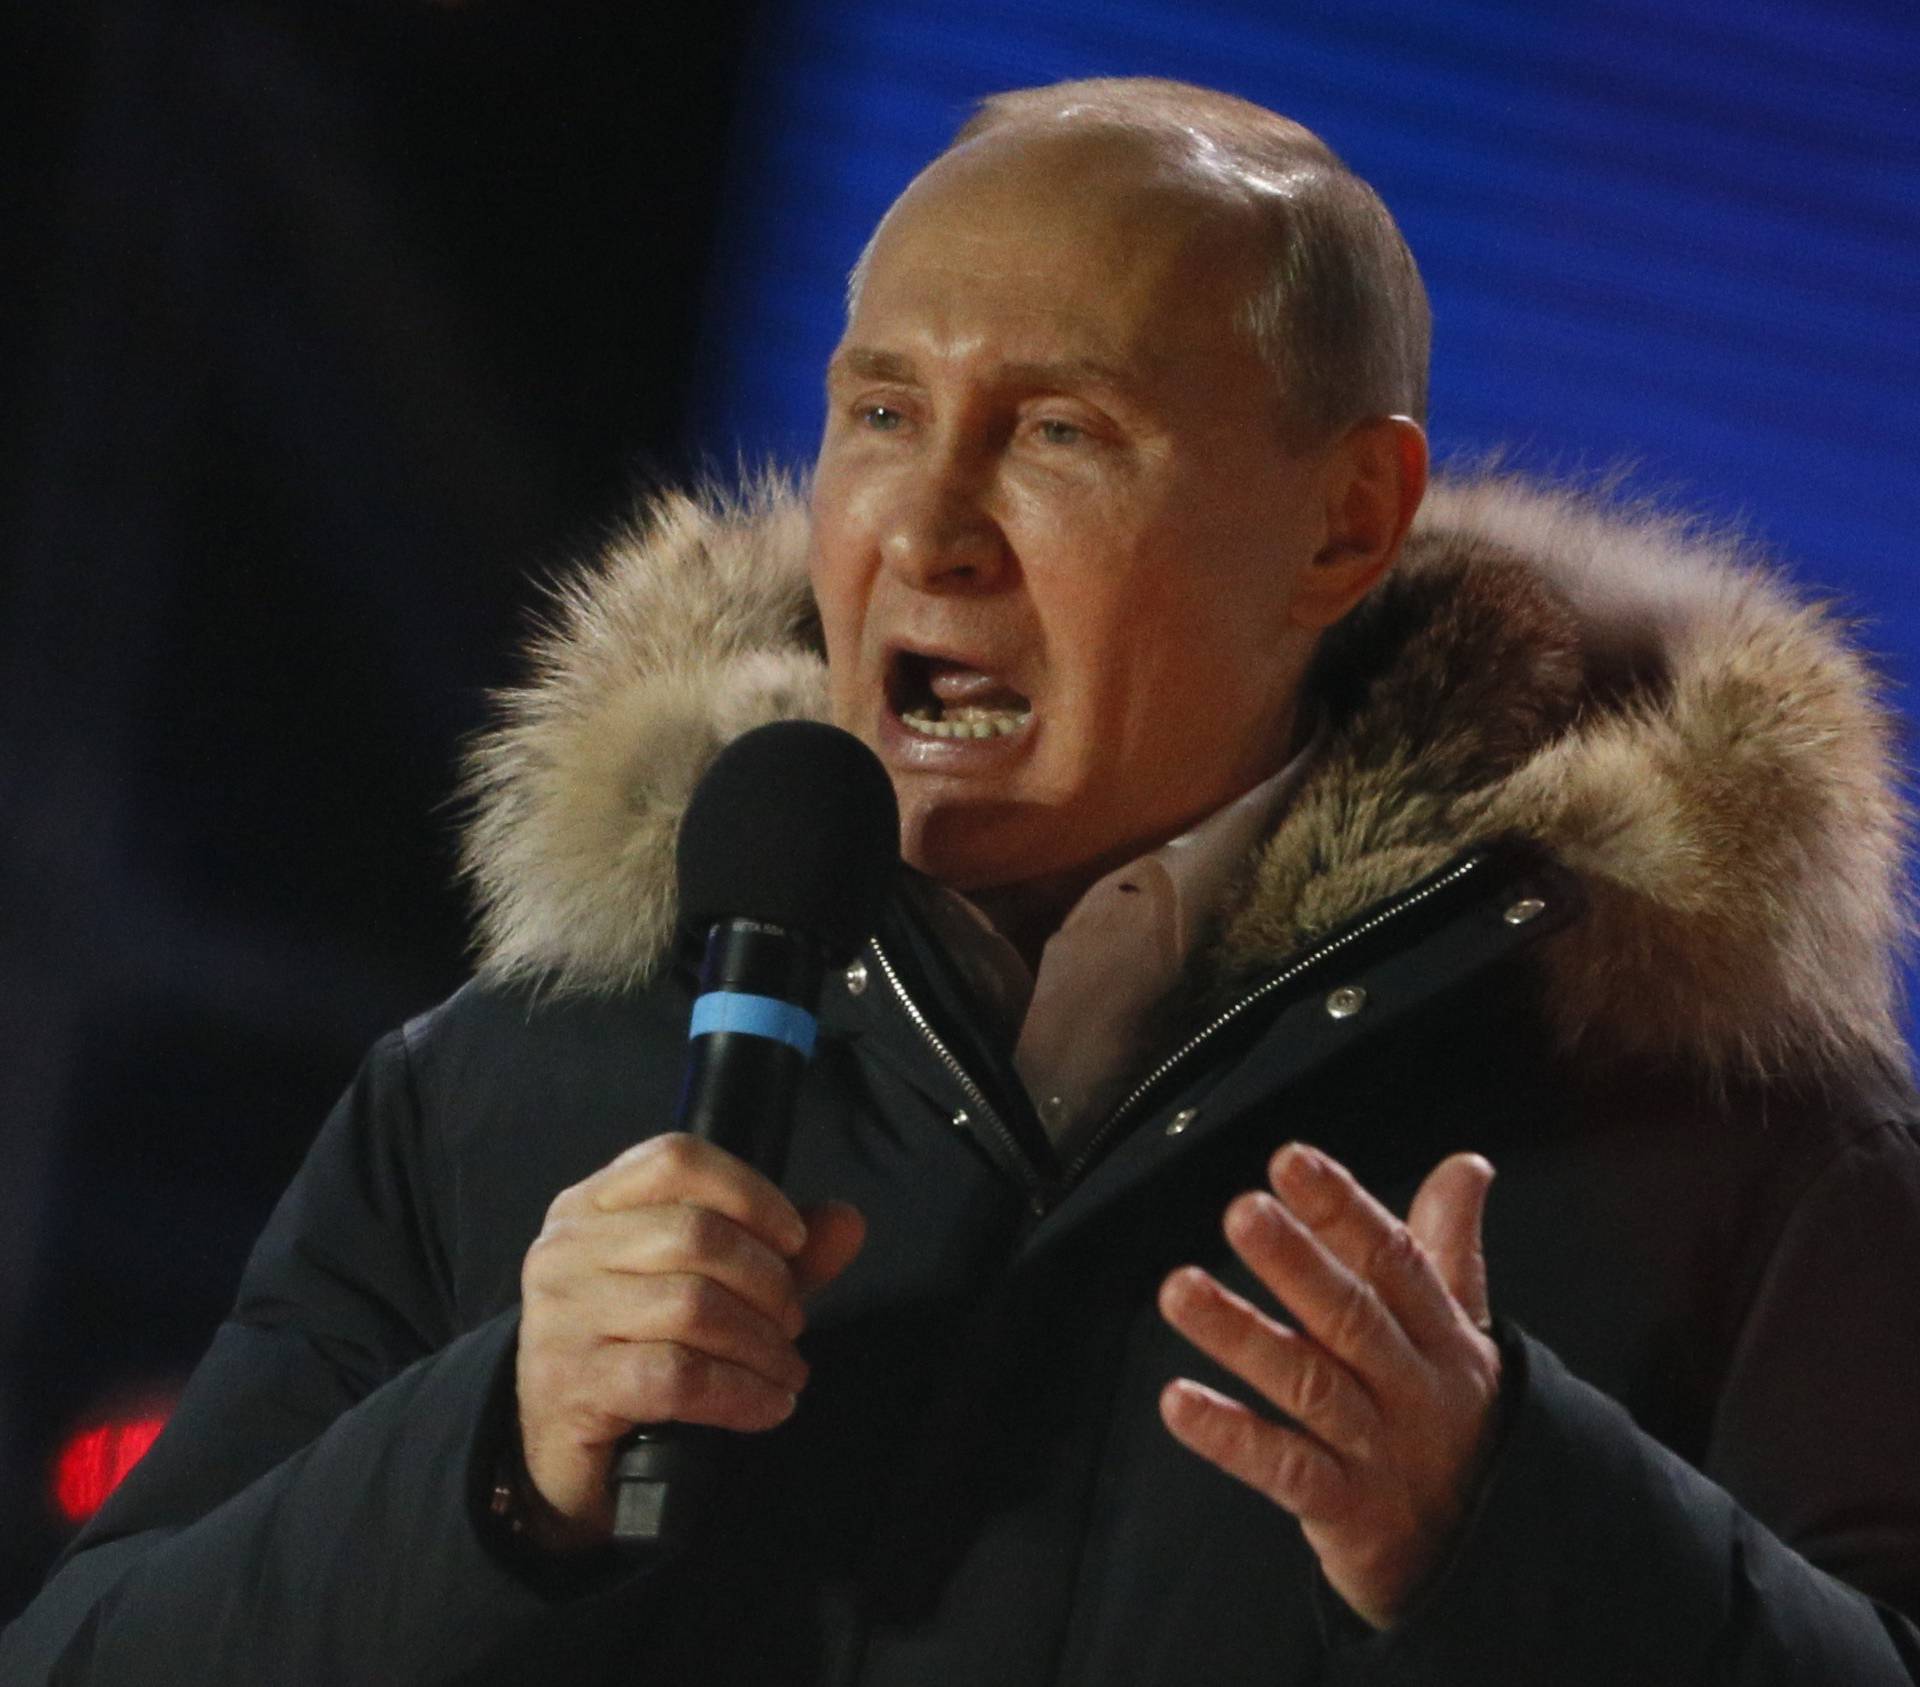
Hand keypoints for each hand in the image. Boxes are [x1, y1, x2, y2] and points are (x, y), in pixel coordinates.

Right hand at [515, 1133, 864, 1549]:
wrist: (556, 1450)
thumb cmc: (635, 1349)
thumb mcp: (706, 1286)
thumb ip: (775, 1250)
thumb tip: (849, 1220)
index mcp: (591, 1203)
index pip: (676, 1158)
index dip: (750, 1192)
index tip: (794, 1241)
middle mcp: (566, 1249)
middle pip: (696, 1234)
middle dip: (768, 1282)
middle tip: (792, 1323)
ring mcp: (562, 1317)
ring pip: (693, 1307)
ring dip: (763, 1345)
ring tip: (787, 1370)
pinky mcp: (573, 1385)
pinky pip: (680, 1376)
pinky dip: (742, 1392)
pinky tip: (769, 1406)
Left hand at [1157, 1144, 1499, 1628]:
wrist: (1489, 1562)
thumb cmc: (1454, 1423)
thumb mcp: (1461, 1334)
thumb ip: (1447, 1247)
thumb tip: (1467, 1163)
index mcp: (1443, 1337)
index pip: (1394, 1262)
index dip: (1344, 1208)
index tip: (1292, 1158)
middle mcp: (1414, 1389)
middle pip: (1352, 1317)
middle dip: (1297, 1262)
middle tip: (1242, 1211)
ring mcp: (1381, 1452)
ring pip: (1309, 1385)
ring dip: (1241, 1336)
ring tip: (1177, 1290)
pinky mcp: (1349, 1513)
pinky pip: (1284, 1470)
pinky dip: (1231, 1437)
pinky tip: (1177, 1402)